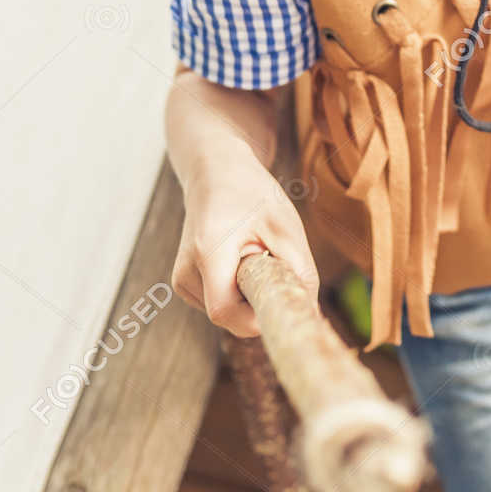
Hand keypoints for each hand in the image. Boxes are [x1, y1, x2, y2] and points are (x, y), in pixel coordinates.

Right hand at [172, 161, 320, 338]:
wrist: (216, 173)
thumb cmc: (253, 195)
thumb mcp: (286, 227)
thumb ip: (300, 272)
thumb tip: (309, 313)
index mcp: (208, 251)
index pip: (226, 313)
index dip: (258, 318)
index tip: (283, 300)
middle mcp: (186, 270)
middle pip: (227, 317)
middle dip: (258, 304)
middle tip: (275, 267)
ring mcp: (181, 279)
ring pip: (225, 313)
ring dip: (248, 296)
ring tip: (255, 255)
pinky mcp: (185, 283)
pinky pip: (220, 304)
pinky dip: (238, 291)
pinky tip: (242, 261)